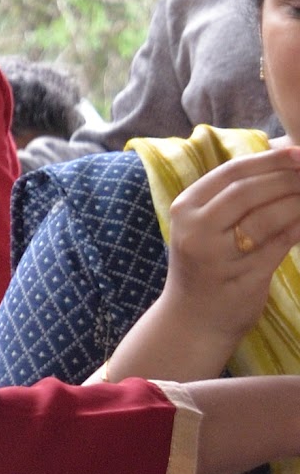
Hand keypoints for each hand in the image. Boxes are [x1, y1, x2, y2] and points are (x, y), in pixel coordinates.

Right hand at [156, 150, 299, 357]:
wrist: (192, 321)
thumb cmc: (206, 267)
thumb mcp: (205, 228)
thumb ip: (231, 199)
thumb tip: (281, 163)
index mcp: (185, 208)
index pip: (230, 173)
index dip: (268, 161)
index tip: (299, 153)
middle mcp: (196, 229)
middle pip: (247, 191)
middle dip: (287, 178)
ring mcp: (216, 255)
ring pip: (265, 217)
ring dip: (297, 202)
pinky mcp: (241, 277)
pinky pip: (278, 245)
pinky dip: (299, 228)